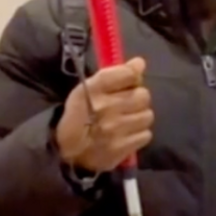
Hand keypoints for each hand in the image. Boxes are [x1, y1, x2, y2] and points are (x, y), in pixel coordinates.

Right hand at [54, 57, 152, 172]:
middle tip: (127, 105)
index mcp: (92, 90)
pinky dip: (139, 135)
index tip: (130, 81)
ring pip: (147, 115)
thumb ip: (115, 75)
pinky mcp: (122, 147)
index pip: (127, 74)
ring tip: (126, 121)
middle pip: (143, 95)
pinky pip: (146, 135)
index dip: (133, 76)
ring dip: (139, 117)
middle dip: (138, 99)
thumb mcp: (88, 90)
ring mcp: (115, 129)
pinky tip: (126, 134)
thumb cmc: (80, 116)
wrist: (67, 152)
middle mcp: (105, 108)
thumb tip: (140, 63)